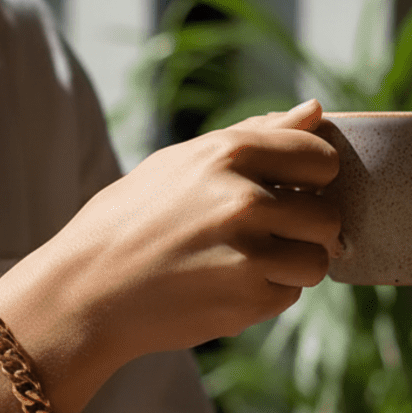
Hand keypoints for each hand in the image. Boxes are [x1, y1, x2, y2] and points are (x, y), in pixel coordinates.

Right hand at [0, 98, 340, 374]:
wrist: (84, 292)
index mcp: (228, 155)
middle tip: (261, 237)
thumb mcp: (179, 164)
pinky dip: (264, 294)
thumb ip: (252, 136)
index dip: (312, 178)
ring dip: (290, 266)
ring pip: (316, 261)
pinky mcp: (246, 302)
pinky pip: (288, 295)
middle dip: (304, 229)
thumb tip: (314, 110)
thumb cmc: (126, 222)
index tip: (291, 191)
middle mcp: (244, 201)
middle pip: (327, 215)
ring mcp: (248, 255)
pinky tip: (220, 287)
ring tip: (240, 264)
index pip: (321, 158)